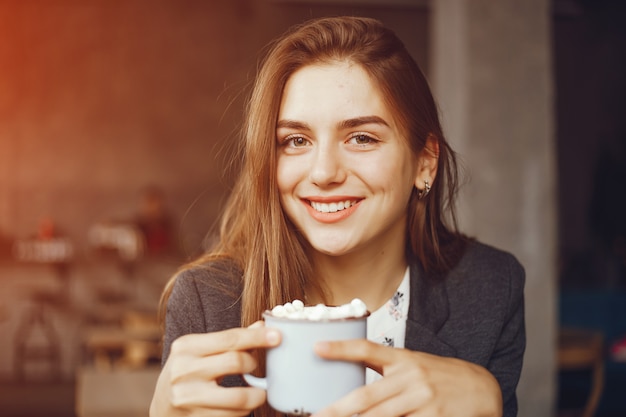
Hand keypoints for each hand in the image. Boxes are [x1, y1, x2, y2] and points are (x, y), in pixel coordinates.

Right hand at [150, 322, 280, 416]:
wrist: (162, 405)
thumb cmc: (188, 371)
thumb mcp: (201, 350)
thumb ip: (230, 340)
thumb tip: (262, 326)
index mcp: (186, 346)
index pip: (230, 338)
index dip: (257, 337)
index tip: (278, 336)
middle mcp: (183, 370)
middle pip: (235, 362)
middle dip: (254, 364)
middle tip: (256, 367)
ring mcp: (187, 397)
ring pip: (238, 396)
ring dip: (257, 394)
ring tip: (260, 391)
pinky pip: (232, 415)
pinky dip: (244, 410)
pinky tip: (243, 405)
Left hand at [312, 340, 501, 416]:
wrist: (482, 388)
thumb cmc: (440, 377)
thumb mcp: (414, 364)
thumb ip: (386, 368)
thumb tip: (351, 378)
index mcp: (403, 359)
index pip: (368, 350)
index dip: (341, 348)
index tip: (317, 348)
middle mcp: (411, 377)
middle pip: (367, 396)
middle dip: (339, 410)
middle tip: (317, 416)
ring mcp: (423, 400)